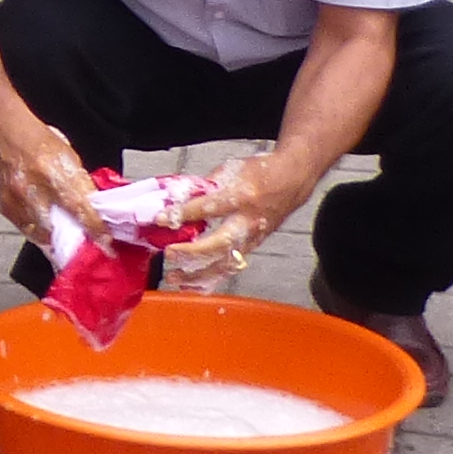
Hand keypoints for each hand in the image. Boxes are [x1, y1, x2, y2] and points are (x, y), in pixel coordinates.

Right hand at [0, 111, 98, 238]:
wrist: (4, 132)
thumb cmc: (38, 141)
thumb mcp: (67, 156)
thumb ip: (79, 183)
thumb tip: (93, 206)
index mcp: (54, 170)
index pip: (80, 207)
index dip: (95, 228)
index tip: (105, 241)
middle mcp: (34, 186)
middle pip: (61, 226)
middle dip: (76, 238)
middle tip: (87, 244)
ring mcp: (18, 199)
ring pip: (42, 234)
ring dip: (58, 239)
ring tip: (67, 241)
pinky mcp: (6, 207)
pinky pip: (26, 230)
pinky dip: (39, 233)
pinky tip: (47, 231)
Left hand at [158, 154, 303, 290]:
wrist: (292, 179)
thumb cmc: (261, 172)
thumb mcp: (230, 169)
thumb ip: (204, 186)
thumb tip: (180, 198)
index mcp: (241, 195)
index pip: (207, 208)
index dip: (182, 214)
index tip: (160, 219)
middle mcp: (249, 221)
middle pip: (219, 243)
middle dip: (191, 252)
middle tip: (169, 254)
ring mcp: (253, 237)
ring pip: (226, 263)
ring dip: (198, 274)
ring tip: (175, 277)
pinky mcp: (254, 247)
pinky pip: (231, 267)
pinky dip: (211, 278)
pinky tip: (194, 284)